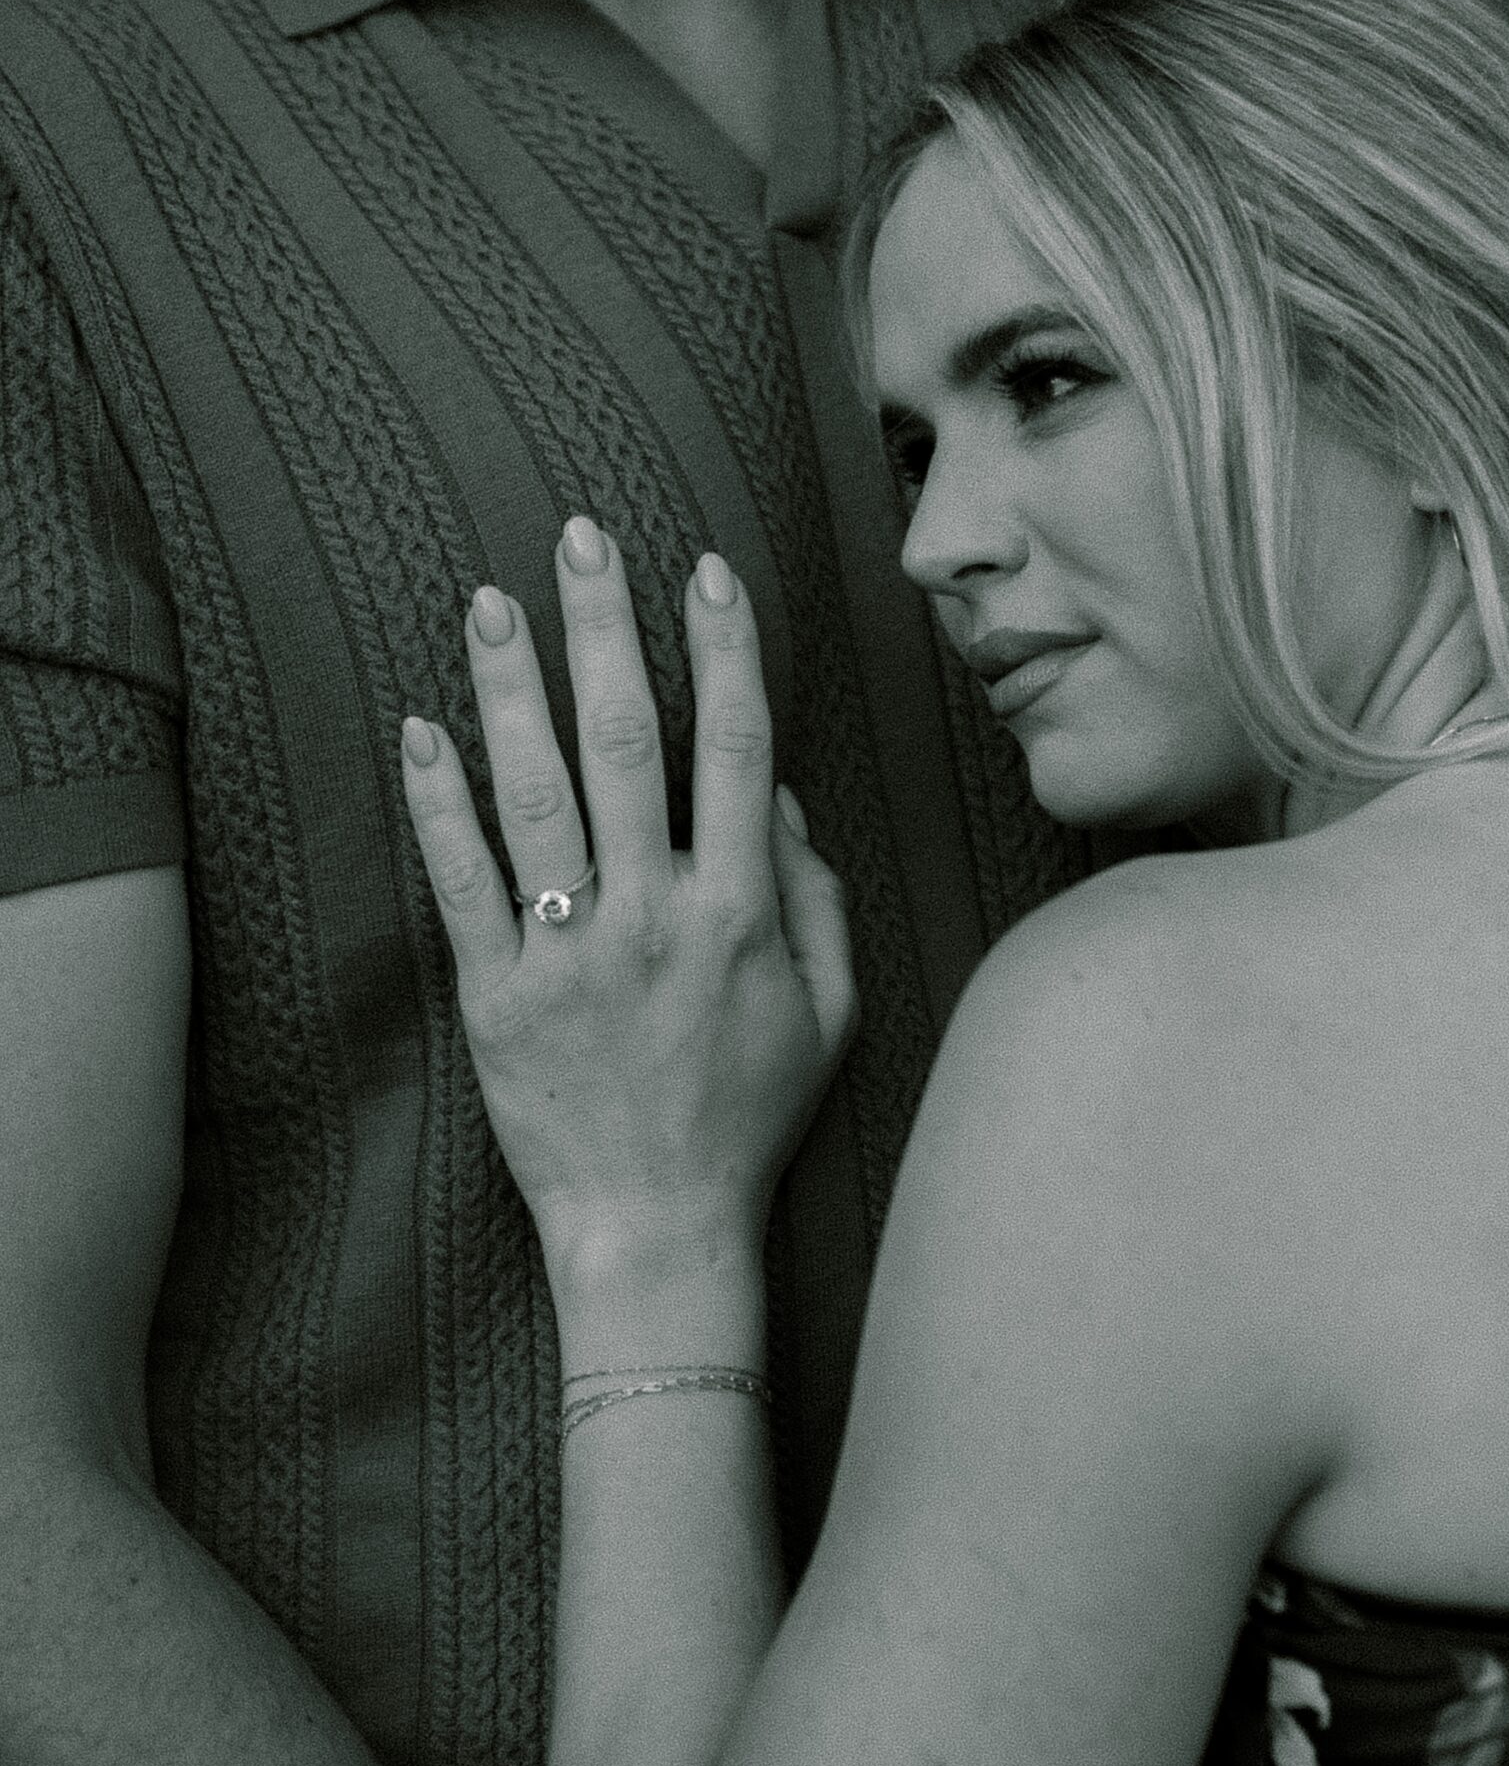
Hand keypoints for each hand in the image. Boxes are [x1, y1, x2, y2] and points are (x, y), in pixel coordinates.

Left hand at [399, 521, 855, 1269]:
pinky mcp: (497, 996)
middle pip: (629, 742)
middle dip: (606, 628)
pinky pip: (461, 882)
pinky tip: (418, 729)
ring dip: (513, 687)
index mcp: (741, 913)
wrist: (658, 1230)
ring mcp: (570, 953)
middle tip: (581, 535)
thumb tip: (769, 790)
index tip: (705, 568)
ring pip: (537, 793)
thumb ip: (816, 893)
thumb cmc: (750, 1114)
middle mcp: (654, 917)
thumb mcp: (832, 1007)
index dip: (724, 649)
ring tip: (490, 600)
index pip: (734, 749)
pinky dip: (438, 804)